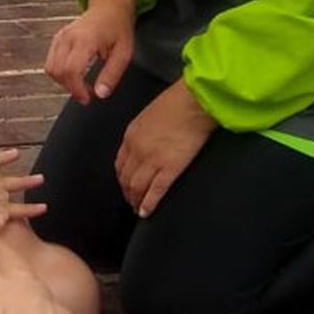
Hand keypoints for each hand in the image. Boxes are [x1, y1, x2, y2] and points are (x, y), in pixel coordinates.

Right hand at [45, 0, 135, 103]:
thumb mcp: (124, 53)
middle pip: (58, 71)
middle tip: (86, 95)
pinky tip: (74, 75)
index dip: (77, 89)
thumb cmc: (118, 27)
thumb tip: (101, 94)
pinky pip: (51, 61)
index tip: (88, 98)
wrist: (109, 7)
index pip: (71, 70)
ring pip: (51, 68)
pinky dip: (59, 73)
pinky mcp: (58, 38)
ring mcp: (61, 36)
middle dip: (70, 88)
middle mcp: (69, 37)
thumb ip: (112, 74)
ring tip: (81, 85)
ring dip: (63, 82)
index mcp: (86, 39)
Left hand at [115, 80, 216, 217]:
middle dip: (127, 192)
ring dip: (136, 201)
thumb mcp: (149, 115)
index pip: (120, 163)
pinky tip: (147, 211)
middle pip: (126, 178)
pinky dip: (149, 203)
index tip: (125, 184)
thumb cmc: (177, 103)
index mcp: (131, 135)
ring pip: (137, 187)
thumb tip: (145, 143)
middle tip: (131, 201)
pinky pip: (155, 191)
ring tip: (138, 208)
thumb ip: (143, 132)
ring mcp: (153, 160)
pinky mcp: (170, 167)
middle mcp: (137, 149)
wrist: (193, 102)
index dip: (122, 178)